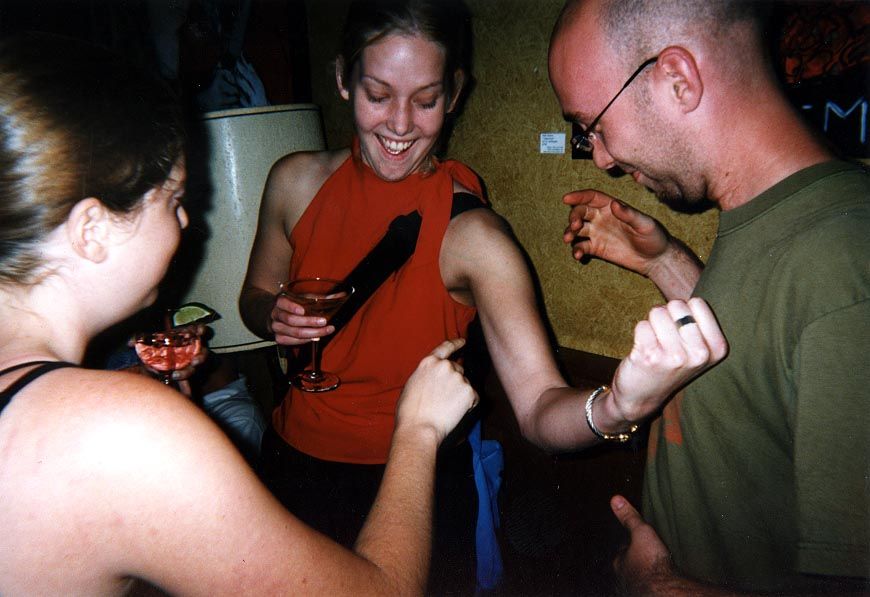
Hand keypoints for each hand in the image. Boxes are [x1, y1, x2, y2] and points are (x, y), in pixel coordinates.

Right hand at [269, 293, 333, 345]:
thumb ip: (321, 297)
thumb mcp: (305, 297)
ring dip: (311, 333)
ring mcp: (276, 327)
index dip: (292, 307)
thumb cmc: (296, 304)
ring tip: (325, 331)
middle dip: (309, 322)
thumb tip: (341, 294)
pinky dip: (304, 341)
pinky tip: (315, 337)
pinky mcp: (279, 338)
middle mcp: (276, 314)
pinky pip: (291, 341)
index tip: (303, 310)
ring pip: (293, 333)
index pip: (283, 303)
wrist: (279, 314)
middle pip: (291, 320)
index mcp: (281, 301)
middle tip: (324, 322)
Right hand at [395, 339, 478, 443]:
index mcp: (429, 362)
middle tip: (445, 398)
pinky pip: (473, 397)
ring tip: (446, 408)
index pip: (446, 347)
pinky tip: (455, 412)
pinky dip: (468, 405)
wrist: (419, 428)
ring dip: (460, 394)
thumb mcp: (412, 384)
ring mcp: (458, 378)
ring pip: (465, 384)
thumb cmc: (409, 411)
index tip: (463, 342)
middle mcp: (445, 366)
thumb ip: (426, 374)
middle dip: (454, 381)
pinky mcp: (469, 391)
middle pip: (458, 369)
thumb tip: (434, 377)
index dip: (456, 343)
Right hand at [562, 189, 668, 274]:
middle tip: (574, 226)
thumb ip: (629, 214)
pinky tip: (578, 255)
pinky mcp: (596, 248)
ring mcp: (597, 233)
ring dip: (569, 233)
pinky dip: (576, 250)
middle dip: (573, 216)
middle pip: (580, 212)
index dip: (578, 196)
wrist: (655, 259)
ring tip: (568, 239)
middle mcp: (601, 218)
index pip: (592, 198)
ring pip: (576, 229)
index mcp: (612, 207)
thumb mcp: (645, 224)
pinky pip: (581, 247)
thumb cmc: (654, 237)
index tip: (566, 199)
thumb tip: (614, 204)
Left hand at [607, 298, 727, 423]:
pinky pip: (641, 324)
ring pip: (657, 311)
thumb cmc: (670, 365)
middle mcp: (699, 353)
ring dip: (652, 324)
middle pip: (677, 305)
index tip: (682, 332)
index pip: (698, 303)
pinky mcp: (649, 356)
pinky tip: (644, 351)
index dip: (684, 312)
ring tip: (655, 345)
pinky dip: (639, 333)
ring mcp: (674, 356)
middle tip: (665, 340)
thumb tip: (691, 280)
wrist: (642, 397)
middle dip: (667, 316)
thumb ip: (699, 322)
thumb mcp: (697, 349)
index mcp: (717, 348)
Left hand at [611, 495, 676, 592]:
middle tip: (648, 556)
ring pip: (639, 577)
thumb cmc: (650, 562)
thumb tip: (615, 499)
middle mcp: (624, 577)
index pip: (622, 551)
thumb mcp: (641, 532)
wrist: (663, 590)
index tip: (636, 541)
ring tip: (657, 567)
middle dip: (637, 560)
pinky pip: (651, 586)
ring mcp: (635, 588)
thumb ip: (629, 518)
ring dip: (646, 572)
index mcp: (620, 562)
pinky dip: (656, 582)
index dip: (629, 545)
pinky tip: (664, 580)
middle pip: (630, 565)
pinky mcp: (649, 594)